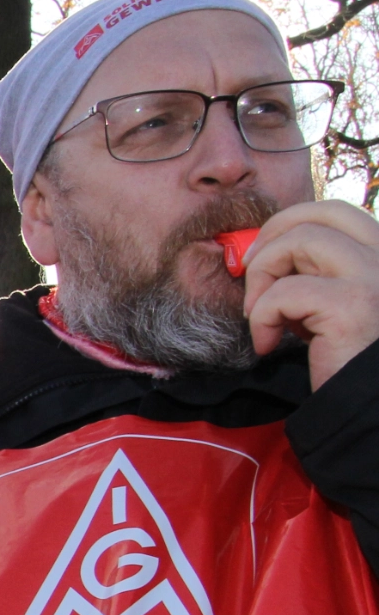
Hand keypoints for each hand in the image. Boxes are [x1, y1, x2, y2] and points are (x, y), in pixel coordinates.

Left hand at [244, 200, 378, 387]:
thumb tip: (268, 252)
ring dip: (263, 277)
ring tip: (259, 313)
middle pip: (318, 215)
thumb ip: (316, 272)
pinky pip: (284, 292)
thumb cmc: (342, 355)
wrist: (363, 403)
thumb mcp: (330, 301)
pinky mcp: (351, 306)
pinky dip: (262, 316)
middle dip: (271, 240)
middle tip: (249, 274)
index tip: (262, 255)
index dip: (289, 223)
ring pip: (300, 242)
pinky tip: (267, 343)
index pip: (335, 211)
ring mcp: (373, 278)